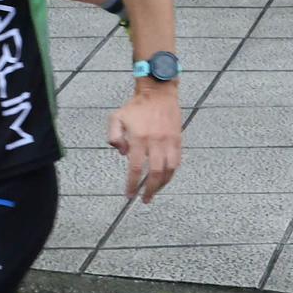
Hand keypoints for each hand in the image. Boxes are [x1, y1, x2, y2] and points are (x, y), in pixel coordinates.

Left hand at [109, 87, 182, 202]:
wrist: (159, 92)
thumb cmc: (136, 106)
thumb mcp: (116, 118)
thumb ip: (114, 137)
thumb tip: (122, 154)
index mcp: (139, 138)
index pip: (135, 168)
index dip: (131, 184)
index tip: (129, 194)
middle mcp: (155, 142)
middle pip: (154, 173)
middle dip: (149, 190)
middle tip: (144, 199)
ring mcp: (168, 141)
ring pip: (169, 169)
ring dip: (162, 184)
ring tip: (155, 192)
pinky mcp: (178, 139)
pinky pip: (177, 161)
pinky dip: (172, 173)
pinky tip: (165, 179)